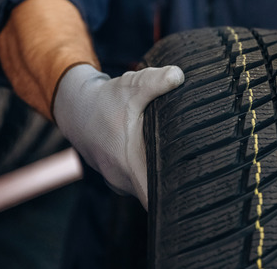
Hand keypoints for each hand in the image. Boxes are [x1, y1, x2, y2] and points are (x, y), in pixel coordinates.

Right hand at [53, 64, 183, 208]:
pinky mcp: (121, 177)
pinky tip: (164, 150)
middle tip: (200, 160)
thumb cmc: (105, 101)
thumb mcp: (131, 87)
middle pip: (159, 193)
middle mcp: (125, 181)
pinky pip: (142, 179)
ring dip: (164, 171)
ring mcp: (121, 182)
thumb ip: (156, 81)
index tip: (197, 184)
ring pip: (150, 185)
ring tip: (182, 152)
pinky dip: (152, 168)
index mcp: (130, 166)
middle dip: (179, 179)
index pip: (157, 199)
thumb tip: (178, 76)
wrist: (76, 109)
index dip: (178, 197)